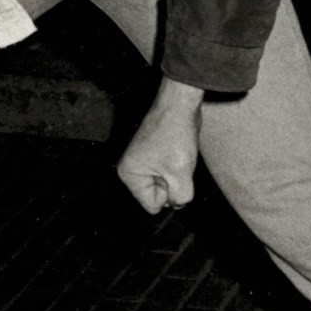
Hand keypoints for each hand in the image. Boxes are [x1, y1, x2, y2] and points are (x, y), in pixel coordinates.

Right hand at [117, 78, 202, 212]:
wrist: (179, 105)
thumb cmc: (175, 135)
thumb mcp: (180, 173)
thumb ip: (181, 197)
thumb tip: (179, 203)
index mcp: (129, 175)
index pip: (153, 206)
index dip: (168, 194)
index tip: (171, 173)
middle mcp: (132, 169)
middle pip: (159, 195)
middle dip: (172, 183)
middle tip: (176, 161)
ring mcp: (144, 161)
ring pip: (167, 183)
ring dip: (177, 173)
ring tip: (177, 154)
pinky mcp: (156, 154)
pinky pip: (171, 171)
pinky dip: (179, 164)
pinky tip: (178, 149)